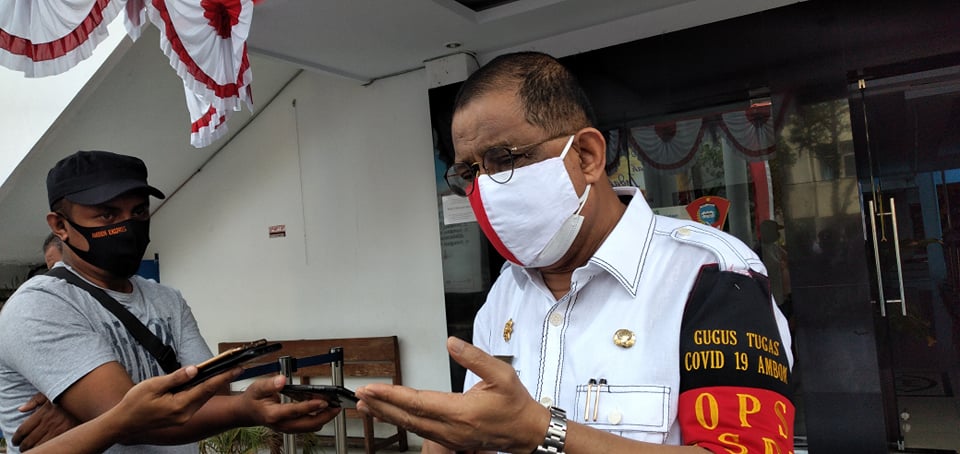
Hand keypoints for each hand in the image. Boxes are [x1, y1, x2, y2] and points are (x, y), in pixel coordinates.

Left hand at [12, 393, 78, 449]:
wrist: (91, 399)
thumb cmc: (70, 396)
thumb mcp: (51, 393)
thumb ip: (35, 400)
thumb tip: (21, 409)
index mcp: (43, 412)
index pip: (23, 430)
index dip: (17, 438)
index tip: (16, 441)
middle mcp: (50, 422)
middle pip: (29, 441)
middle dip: (24, 446)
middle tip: (23, 447)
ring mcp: (60, 430)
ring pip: (40, 446)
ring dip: (34, 449)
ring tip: (33, 449)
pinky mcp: (69, 435)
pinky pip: (53, 445)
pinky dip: (47, 448)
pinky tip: (47, 447)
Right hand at [108, 364, 241, 432]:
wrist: (124, 423)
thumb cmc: (134, 403)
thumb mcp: (153, 385)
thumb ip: (176, 378)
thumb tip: (194, 369)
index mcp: (179, 406)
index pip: (207, 388)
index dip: (224, 376)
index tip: (237, 368)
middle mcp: (185, 414)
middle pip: (209, 393)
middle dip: (223, 379)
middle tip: (238, 366)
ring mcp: (184, 417)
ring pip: (203, 397)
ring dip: (214, 384)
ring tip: (227, 371)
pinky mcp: (180, 417)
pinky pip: (196, 401)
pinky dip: (203, 390)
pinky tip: (207, 382)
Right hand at [239, 375, 339, 432]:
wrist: (247, 412)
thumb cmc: (253, 399)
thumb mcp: (257, 387)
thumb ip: (270, 384)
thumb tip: (281, 380)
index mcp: (273, 414)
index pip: (296, 411)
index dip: (311, 406)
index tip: (324, 401)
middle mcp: (282, 424)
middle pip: (307, 424)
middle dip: (325, 416)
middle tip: (337, 407)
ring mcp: (287, 428)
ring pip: (309, 427)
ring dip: (323, 419)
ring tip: (334, 408)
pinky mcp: (291, 428)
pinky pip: (307, 426)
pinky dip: (317, 419)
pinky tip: (324, 410)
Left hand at [355, 337, 548, 452]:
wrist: (526, 431)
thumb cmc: (515, 404)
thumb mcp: (501, 373)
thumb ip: (475, 357)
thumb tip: (452, 342)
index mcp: (462, 412)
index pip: (419, 402)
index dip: (392, 395)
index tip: (373, 388)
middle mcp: (452, 429)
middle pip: (408, 418)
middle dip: (381, 405)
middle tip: (361, 395)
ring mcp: (449, 438)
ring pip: (411, 426)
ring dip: (387, 415)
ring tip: (367, 405)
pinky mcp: (449, 440)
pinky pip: (419, 431)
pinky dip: (401, 421)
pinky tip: (390, 415)